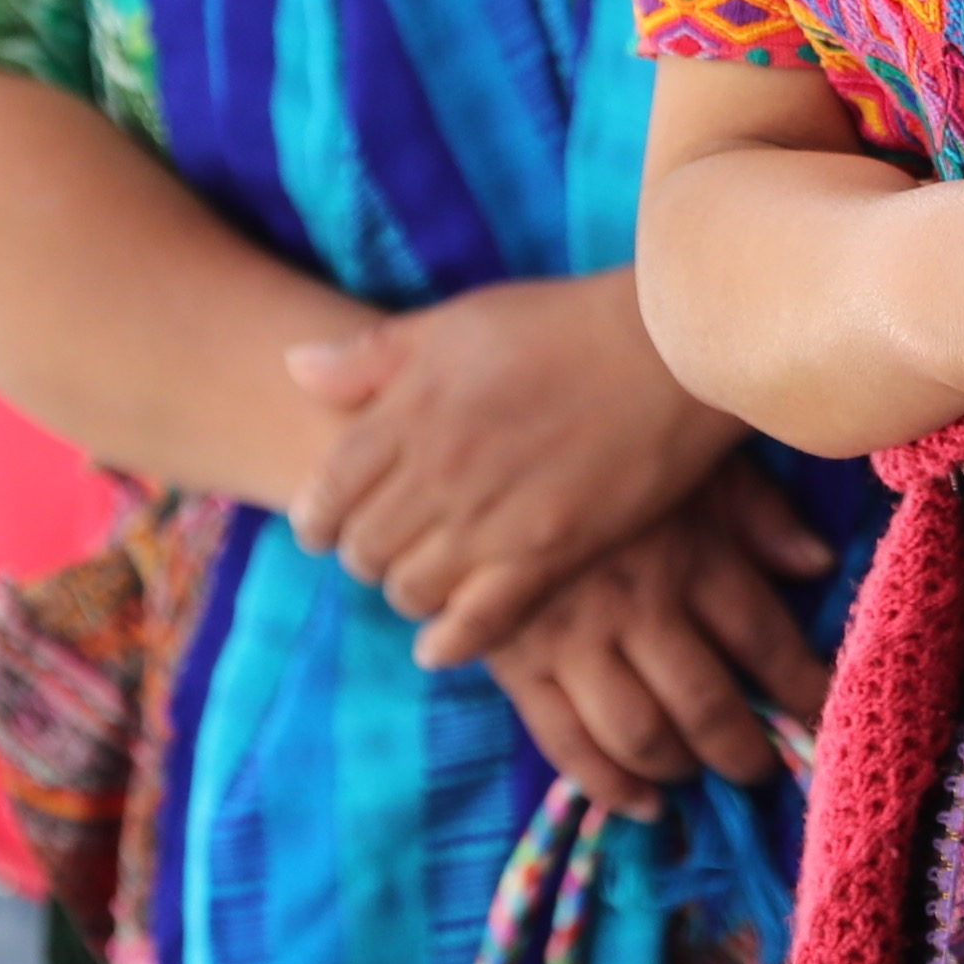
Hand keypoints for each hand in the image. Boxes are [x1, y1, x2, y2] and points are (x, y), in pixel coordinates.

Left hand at [282, 273, 735, 650]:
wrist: (669, 348)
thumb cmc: (564, 323)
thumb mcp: (458, 320)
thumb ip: (374, 355)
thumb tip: (295, 368)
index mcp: (410, 410)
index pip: (325, 493)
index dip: (318, 519)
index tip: (328, 524)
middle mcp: (439, 470)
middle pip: (361, 551)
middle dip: (364, 555)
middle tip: (387, 548)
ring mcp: (492, 518)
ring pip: (408, 591)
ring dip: (409, 591)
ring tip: (427, 578)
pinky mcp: (548, 554)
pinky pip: (477, 623)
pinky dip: (450, 641)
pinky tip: (442, 643)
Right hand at [471, 465, 840, 822]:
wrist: (492, 438)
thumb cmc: (610, 449)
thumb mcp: (695, 462)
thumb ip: (760, 514)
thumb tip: (819, 565)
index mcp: (691, 553)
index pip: (764, 640)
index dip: (800, 687)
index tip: (819, 712)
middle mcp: (638, 606)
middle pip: (706, 705)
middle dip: (744, 750)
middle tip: (763, 768)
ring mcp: (572, 640)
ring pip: (639, 734)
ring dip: (681, 768)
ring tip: (702, 772)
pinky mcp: (517, 662)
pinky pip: (565, 743)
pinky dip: (608, 786)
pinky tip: (644, 802)